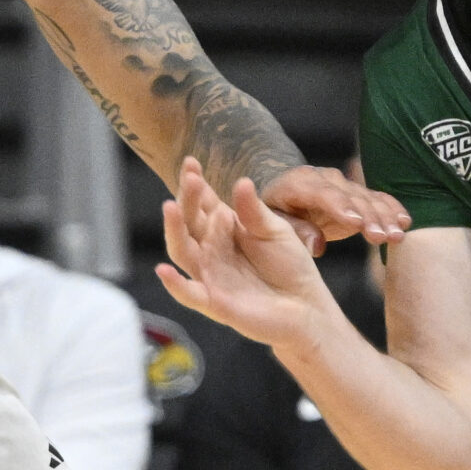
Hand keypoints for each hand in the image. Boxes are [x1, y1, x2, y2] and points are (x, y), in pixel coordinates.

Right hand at [156, 159, 340, 352]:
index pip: (201, 202)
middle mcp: (210, 249)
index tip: (191, 162)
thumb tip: (241, 182)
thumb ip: (256, 211)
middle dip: (186, 200)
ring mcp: (209, 275)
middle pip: (189, 222)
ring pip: (182, 251)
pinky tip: (164, 271)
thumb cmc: (289, 266)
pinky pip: (190, 294)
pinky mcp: (215, 303)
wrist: (306, 306)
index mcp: (223, 227)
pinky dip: (175, 285)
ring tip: (169, 207)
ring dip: (173, 231)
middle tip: (189, 180)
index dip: (194, 183)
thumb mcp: (276, 230)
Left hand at [258, 164, 408, 254]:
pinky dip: (391, 209)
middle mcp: (325, 179)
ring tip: (398, 236)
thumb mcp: (272, 221)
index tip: (357, 223)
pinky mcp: (357, 194)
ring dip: (385, 216)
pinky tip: (405, 222)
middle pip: (351, 197)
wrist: (283, 188)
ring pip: (367, 198)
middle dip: (369, 216)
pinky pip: (377, 198)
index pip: (322, 193)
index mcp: (298, 183)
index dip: (340, 207)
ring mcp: (343, 184)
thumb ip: (295, 231)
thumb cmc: (275, 210)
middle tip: (384, 237)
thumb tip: (316, 246)